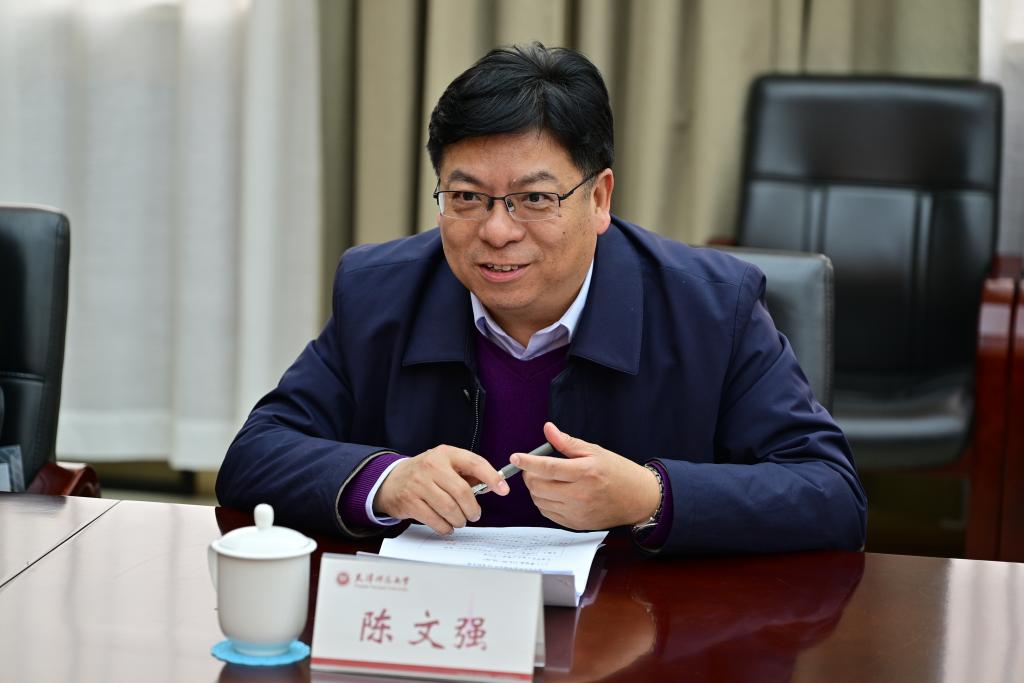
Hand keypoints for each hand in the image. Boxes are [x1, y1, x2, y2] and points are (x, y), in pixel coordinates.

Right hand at [373, 445, 508, 534]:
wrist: (392, 480)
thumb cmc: (426, 473)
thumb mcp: (446, 464)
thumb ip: (468, 473)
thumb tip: (492, 485)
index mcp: (446, 453)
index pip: (474, 462)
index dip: (492, 477)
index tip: (503, 490)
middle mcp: (432, 466)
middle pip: (462, 492)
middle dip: (472, 508)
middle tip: (475, 515)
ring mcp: (419, 484)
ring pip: (449, 508)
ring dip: (460, 520)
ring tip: (461, 520)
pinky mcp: (410, 502)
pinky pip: (435, 520)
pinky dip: (445, 527)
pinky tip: (447, 526)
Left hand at [512, 422, 661, 529]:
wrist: (638, 499)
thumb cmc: (618, 472)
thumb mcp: (595, 451)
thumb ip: (568, 442)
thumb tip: (548, 429)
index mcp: (585, 472)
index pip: (548, 468)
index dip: (528, 462)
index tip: (515, 457)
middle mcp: (580, 494)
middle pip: (539, 486)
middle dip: (530, 474)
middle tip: (534, 467)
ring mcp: (577, 512)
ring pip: (540, 501)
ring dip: (536, 488)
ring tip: (546, 479)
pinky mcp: (576, 524)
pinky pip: (548, 513)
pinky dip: (544, 501)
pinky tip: (553, 492)